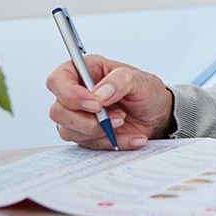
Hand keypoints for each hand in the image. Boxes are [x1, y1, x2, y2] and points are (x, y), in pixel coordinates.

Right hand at [46, 54, 175, 150]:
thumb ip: (119, 81)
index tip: (95, 104)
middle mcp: (77, 93)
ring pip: (68, 131)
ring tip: (124, 121)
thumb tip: (99, 94)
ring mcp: (78, 116)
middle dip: (86, 119)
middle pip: (57, 111)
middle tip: (116, 116)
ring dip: (99, 131)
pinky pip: (88, 145)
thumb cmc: (146, 92)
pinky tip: (132, 136)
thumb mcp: (140, 80)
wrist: (157, 116)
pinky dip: (112, 142)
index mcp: (86, 71)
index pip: (57, 80)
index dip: (69, 94)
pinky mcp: (85, 135)